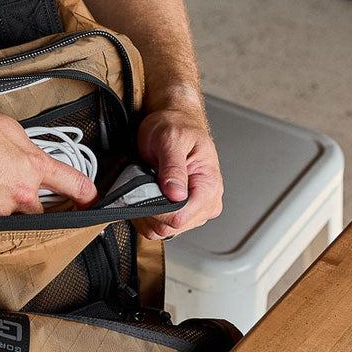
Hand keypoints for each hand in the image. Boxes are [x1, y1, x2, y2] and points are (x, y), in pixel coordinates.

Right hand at [0, 101, 98, 218]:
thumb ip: (19, 142)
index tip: (91, 199)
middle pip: (39, 211)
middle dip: (26, 203)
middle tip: (1, 185)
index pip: (73, 184)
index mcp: (30, 166)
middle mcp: (18, 195)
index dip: (86, 194)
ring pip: (8, 220)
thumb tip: (19, 148)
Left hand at [135, 108, 222, 240]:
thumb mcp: (171, 140)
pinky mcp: (181, 211)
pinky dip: (145, 214)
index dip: (155, 210)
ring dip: (145, 212)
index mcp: (209, 186)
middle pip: (170, 227)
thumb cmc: (176, 127)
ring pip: (162, 230)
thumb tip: (176, 194)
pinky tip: (144, 196)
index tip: (142, 192)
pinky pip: (158, 225)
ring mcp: (194, 210)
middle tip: (142, 183)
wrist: (176, 121)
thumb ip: (173, 168)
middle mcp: (205, 202)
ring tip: (144, 186)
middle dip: (149, 210)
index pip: (180, 218)